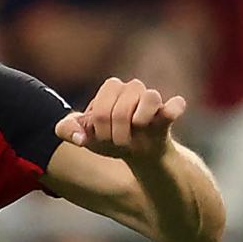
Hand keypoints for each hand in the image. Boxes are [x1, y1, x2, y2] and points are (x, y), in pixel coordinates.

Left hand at [55, 76, 186, 162]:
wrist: (135, 152)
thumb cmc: (108, 138)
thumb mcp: (84, 135)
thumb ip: (66, 130)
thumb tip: (78, 137)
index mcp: (111, 89)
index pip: (102, 105)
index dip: (100, 126)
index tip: (101, 137)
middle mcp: (133, 89)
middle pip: (123, 106)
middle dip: (116, 131)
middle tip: (117, 142)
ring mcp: (152, 100)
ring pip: (150, 96)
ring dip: (139, 122)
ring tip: (136, 133)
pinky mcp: (169, 112)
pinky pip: (176, 104)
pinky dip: (172, 110)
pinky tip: (163, 119)